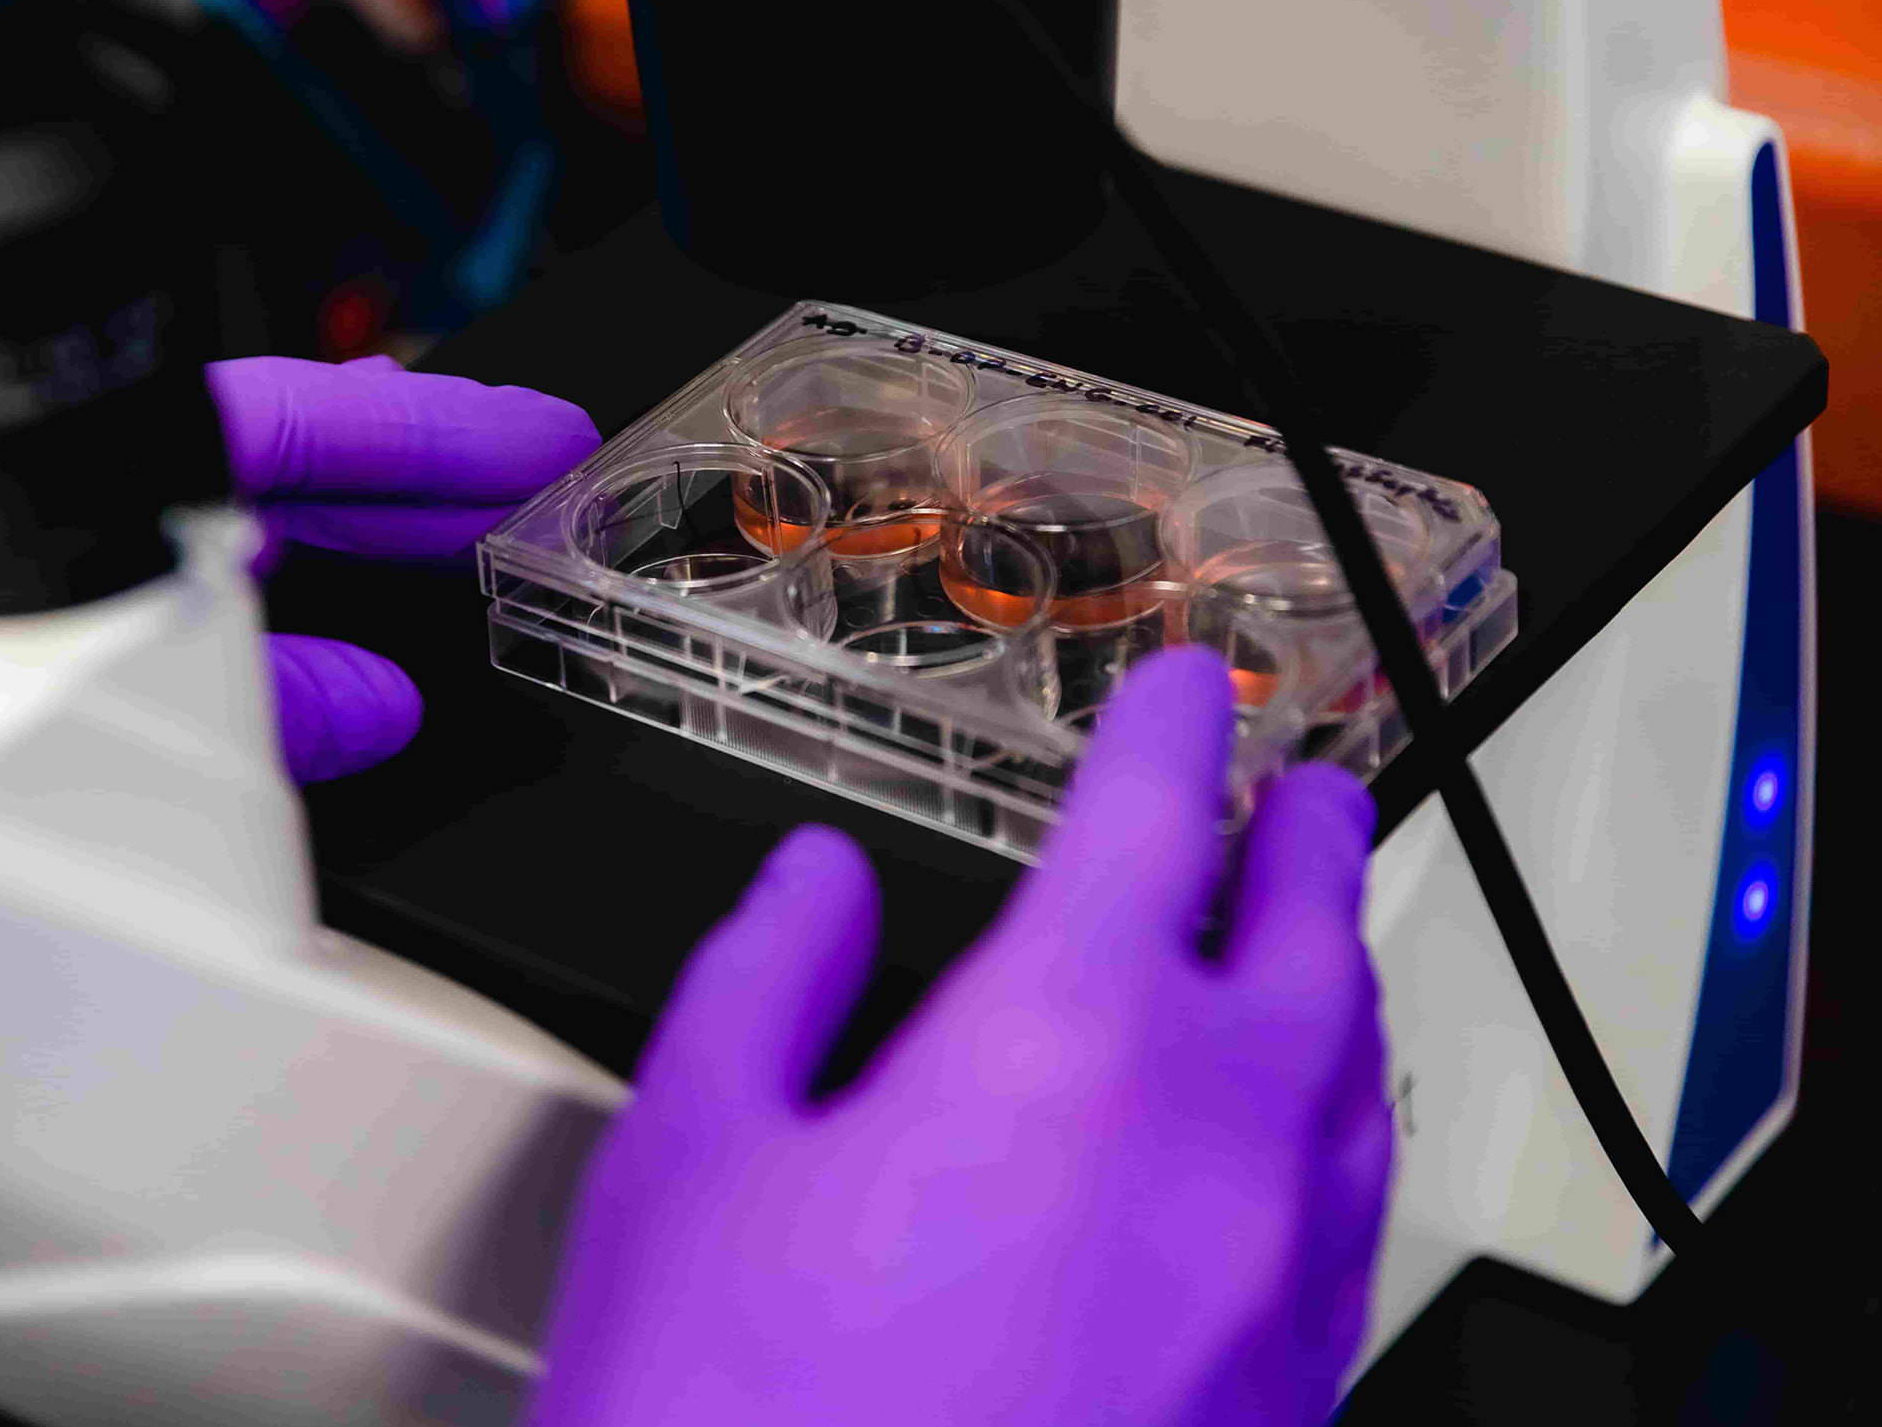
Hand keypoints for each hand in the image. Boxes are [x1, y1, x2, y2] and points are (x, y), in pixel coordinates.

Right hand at [528, 647, 1392, 1426]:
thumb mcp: (687, 1159)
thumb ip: (764, 978)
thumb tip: (810, 890)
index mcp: (1063, 1041)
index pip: (1155, 812)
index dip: (1171, 722)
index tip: (1183, 685)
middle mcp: (1209, 1145)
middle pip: (1308, 929)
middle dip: (1302, 834)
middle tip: (1289, 787)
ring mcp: (1273, 1284)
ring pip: (1353, 1073)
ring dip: (1334, 971)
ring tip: (1304, 938)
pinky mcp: (1289, 1397)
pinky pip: (1348, 1209)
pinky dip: (1331, 1123)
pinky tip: (1284, 1143)